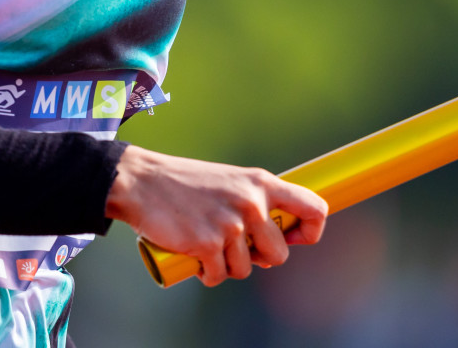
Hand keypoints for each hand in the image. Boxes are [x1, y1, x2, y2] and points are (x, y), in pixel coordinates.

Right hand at [104, 145, 327, 286]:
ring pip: (246, 269)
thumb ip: (256, 202)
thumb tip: (276, 242)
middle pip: (279, 255)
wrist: (143, 182)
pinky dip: (207, 274)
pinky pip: (219, 277)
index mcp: (261, 183)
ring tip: (208, 245)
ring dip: (227, 266)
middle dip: (259, 259)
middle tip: (235, 246)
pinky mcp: (208, 244)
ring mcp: (230, 225)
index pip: (314, 209)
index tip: (295, 238)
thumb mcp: (231, 181)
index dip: (311, 232)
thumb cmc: (187, 184)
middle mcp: (252, 203)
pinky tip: (196, 258)